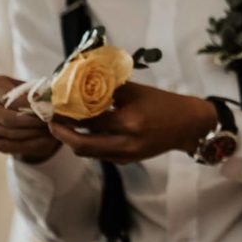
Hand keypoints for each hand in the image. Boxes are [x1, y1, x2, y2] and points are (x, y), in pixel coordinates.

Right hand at [0, 75, 60, 163]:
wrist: (27, 114)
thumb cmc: (34, 98)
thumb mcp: (37, 90)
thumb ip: (42, 94)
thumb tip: (50, 104)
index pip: (11, 98)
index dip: (31, 106)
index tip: (50, 110)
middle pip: (8, 118)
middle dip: (33, 122)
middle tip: (51, 123)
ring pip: (10, 133)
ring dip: (34, 134)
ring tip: (52, 131)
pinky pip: (10, 146)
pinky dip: (30, 144)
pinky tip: (45, 140)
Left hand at [47, 82, 217, 163]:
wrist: (189, 125)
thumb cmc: (164, 103)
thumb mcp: (137, 91)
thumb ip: (109, 89)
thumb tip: (81, 81)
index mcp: (129, 121)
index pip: (89, 120)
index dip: (68, 114)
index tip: (55, 106)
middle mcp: (126, 142)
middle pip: (82, 144)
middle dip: (62, 134)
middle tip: (52, 121)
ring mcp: (127, 155)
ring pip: (89, 152)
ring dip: (73, 140)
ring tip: (64, 126)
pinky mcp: (128, 160)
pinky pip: (100, 155)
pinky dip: (88, 144)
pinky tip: (85, 132)